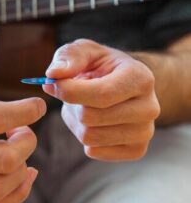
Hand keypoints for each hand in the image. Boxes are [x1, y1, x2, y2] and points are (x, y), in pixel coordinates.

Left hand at [43, 39, 159, 161]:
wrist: (122, 85)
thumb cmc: (101, 67)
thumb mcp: (85, 51)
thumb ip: (69, 57)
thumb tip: (53, 75)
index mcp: (140, 78)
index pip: (101, 95)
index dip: (69, 92)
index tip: (53, 85)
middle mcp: (149, 108)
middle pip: (90, 118)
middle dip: (72, 106)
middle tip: (74, 96)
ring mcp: (144, 132)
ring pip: (90, 137)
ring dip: (76, 122)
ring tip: (83, 107)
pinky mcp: (136, 150)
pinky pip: (94, 152)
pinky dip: (84, 137)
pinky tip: (92, 122)